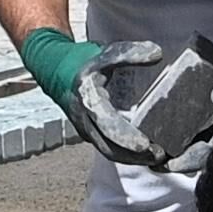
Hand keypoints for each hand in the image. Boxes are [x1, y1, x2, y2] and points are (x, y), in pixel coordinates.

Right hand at [28, 27, 182, 163]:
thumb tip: (156, 54)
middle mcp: (85, 119)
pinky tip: (143, 153)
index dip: (126, 136)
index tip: (145, 145)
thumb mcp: (105, 53)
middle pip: (109, 147)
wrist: (53, 67)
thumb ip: (129, 54)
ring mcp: (85, 128)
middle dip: (134, 155)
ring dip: (131, 158)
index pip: (108, 124)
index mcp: (89, 100)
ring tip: (157, 158)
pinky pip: (107, 147)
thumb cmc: (81, 60)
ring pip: (108, 151)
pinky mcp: (89, 131)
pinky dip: (125, 153)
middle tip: (159, 156)